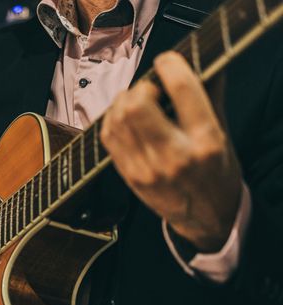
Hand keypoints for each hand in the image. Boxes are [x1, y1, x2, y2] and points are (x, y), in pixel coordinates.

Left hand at [100, 51, 242, 251]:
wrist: (206, 218)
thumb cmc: (217, 175)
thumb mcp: (224, 135)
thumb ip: (212, 96)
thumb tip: (204, 59)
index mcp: (206, 142)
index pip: (183, 90)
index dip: (170, 65)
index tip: (168, 60)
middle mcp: (175, 156)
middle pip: (138, 105)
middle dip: (141, 86)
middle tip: (149, 88)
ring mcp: (147, 169)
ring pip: (117, 120)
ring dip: (123, 101)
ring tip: (135, 101)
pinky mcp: (130, 177)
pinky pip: (109, 138)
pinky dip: (112, 120)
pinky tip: (124, 117)